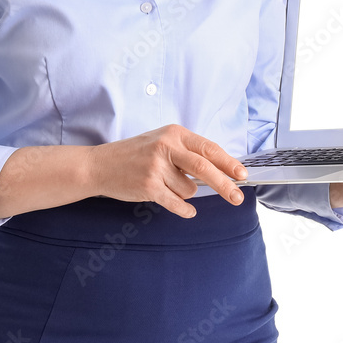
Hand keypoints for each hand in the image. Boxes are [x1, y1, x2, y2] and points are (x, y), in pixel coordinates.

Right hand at [89, 123, 247, 217]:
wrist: (100, 165)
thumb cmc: (134, 155)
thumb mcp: (161, 142)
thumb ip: (187, 152)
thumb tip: (219, 171)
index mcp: (174, 133)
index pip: (208, 148)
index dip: (228, 162)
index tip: (241, 174)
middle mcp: (166, 147)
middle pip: (205, 168)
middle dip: (225, 185)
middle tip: (237, 197)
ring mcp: (156, 167)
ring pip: (189, 189)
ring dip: (184, 193)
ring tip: (164, 184)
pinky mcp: (148, 186)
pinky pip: (177, 203)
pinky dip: (184, 209)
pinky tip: (187, 209)